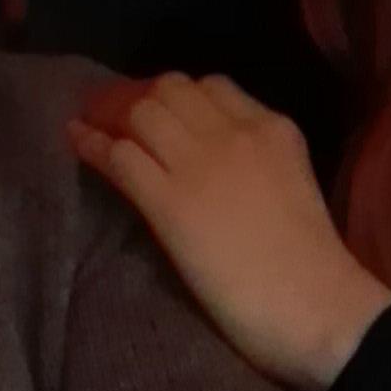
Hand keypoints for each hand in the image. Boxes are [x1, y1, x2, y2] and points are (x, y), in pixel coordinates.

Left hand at [68, 72, 390, 390]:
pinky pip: (120, 156)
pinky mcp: (168, 203)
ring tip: (89, 123)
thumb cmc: (310, 267)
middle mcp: (234, 132)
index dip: (177, 95)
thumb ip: (257, 164)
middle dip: (137, 96)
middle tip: (112, 115)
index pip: (214, 86)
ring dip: (109, 115)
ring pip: (141, 113)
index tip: (158, 111)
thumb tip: (216, 168)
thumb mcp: (292, 185)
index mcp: (273, 128)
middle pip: (170, 89)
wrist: (314, 304)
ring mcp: (199, 164)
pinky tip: (76, 141)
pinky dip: (93, 144)